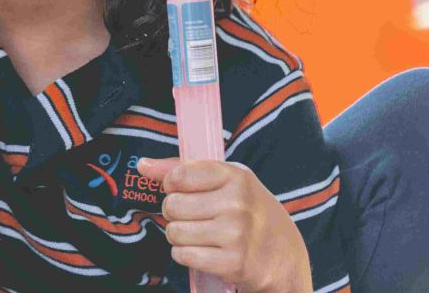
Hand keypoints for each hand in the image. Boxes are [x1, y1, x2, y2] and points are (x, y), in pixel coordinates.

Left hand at [135, 157, 311, 292]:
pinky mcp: (232, 262)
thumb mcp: (227, 182)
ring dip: (179, 236)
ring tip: (199, 235)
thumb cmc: (251, 213)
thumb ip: (183, 170)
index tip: (182, 192)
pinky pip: (183, 255)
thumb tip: (143, 165)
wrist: (285, 256)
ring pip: (174, 232)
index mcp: (236, 176)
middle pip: (172, 205)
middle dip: (175, 214)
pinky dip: (185, 255)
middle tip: (193, 218)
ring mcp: (235, 234)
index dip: (172, 186)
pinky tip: (202, 251)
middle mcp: (237, 203)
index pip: (179, 175)